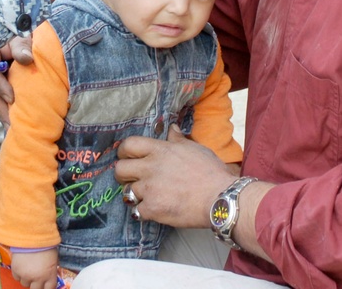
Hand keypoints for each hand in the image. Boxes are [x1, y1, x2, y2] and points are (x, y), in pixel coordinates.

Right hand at [0, 36, 33, 125]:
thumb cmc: (9, 35)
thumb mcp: (15, 36)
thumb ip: (21, 46)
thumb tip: (27, 59)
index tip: (12, 99)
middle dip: (0, 110)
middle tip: (13, 127)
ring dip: (1, 112)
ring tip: (14, 129)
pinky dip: (1, 108)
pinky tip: (11, 122)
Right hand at [11, 248, 59, 288]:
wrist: (31, 234)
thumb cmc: (46, 244)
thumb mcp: (54, 258)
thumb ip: (51, 269)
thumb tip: (49, 274)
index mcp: (50, 275)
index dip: (47, 287)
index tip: (45, 285)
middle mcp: (38, 278)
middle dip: (36, 285)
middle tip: (35, 278)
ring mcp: (26, 275)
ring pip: (25, 284)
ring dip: (26, 279)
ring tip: (27, 269)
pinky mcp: (16, 271)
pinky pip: (16, 277)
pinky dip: (18, 274)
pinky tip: (21, 266)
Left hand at [114, 125, 238, 226]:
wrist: (221, 198)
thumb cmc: (211, 172)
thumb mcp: (195, 149)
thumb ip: (178, 140)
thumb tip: (171, 129)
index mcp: (160, 150)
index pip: (129, 145)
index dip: (124, 151)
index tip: (127, 157)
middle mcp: (151, 168)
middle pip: (120, 169)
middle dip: (123, 174)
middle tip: (132, 179)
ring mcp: (150, 189)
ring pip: (127, 192)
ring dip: (135, 195)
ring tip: (147, 196)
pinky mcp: (153, 209)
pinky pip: (137, 211)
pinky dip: (144, 212)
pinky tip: (153, 211)